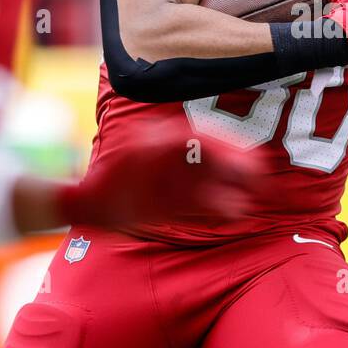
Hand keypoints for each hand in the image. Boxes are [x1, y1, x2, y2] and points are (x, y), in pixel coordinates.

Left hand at [57, 115, 261, 228]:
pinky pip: (204, 204)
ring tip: (248, 205)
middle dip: (240, 172)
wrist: (86, 205)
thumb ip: (162, 143)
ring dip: (233, 193)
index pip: (210, 141)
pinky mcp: (175, 202)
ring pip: (215, 185)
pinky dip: (220, 207)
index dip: (233, 150)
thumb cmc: (106, 178)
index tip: (251, 162)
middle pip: (218, 162)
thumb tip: (188, 134)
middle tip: (261, 184)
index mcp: (170, 142)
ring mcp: (177, 181)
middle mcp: (177, 160)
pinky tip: (233, 214)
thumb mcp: (134, 155)